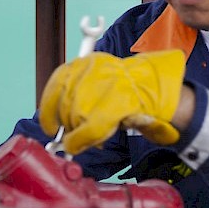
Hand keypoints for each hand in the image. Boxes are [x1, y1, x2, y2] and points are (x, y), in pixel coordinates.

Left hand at [38, 50, 185, 154]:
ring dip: (78, 134)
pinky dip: (83, 140)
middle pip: (66, 103)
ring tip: (93, 137)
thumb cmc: (127, 94)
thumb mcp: (99, 85)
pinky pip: (90, 128)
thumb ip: (77, 98)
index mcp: (89, 62)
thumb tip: (56, 123)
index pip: (57, 83)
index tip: (49, 125)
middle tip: (73, 136)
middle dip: (67, 125)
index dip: (48, 108)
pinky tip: (87, 144)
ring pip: (76, 116)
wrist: (160, 94)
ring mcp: (107, 86)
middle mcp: (95, 70)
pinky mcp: (117, 104)